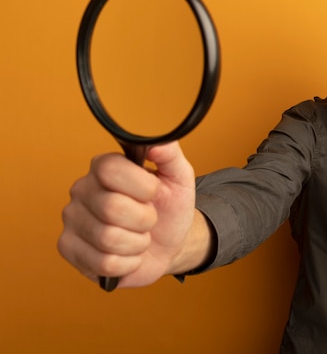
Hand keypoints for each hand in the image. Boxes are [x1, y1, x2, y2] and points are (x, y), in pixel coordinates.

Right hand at [58, 141, 201, 287]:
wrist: (168, 243)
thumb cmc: (169, 208)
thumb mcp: (178, 177)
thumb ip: (170, 153)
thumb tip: (156, 142)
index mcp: (104, 166)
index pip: (110, 169)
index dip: (142, 187)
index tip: (155, 192)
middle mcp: (82, 189)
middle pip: (111, 207)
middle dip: (144, 219)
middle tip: (149, 219)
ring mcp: (72, 220)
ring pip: (108, 238)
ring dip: (138, 242)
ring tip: (139, 236)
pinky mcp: (69, 249)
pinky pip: (104, 263)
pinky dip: (128, 263)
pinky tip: (129, 254)